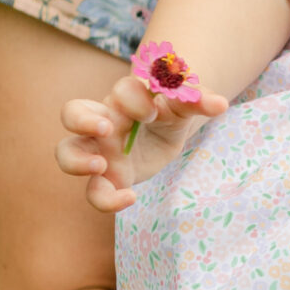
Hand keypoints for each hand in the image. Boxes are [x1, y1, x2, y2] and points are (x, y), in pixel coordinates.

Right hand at [55, 71, 226, 213]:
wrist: (165, 132)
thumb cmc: (171, 111)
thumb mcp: (187, 105)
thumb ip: (199, 101)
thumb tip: (222, 104)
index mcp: (126, 97)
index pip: (122, 90)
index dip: (134, 99)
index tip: (155, 111)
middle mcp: (105, 120)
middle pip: (72, 112)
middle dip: (82, 119)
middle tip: (106, 128)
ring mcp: (100, 149)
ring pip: (67, 152)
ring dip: (76, 160)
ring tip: (100, 166)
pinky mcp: (106, 177)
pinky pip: (93, 191)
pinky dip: (107, 199)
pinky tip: (130, 198)